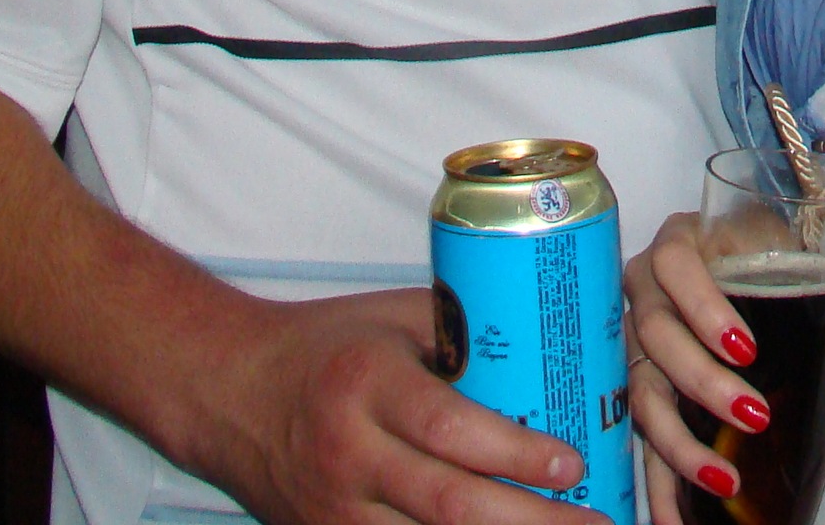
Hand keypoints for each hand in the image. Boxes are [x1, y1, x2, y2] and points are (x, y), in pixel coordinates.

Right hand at [198, 286, 606, 524]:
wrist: (229, 394)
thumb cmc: (324, 347)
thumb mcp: (391, 320)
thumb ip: (463, 337)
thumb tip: (554, 350)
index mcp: (368, 385)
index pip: (448, 428)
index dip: (513, 453)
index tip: (570, 462)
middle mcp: (351, 453)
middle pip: (450, 503)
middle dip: (530, 520)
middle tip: (595, 520)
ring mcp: (337, 510)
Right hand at [624, 213, 824, 524]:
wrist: (727, 248)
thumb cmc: (757, 249)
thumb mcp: (794, 259)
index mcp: (680, 244)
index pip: (675, 267)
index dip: (703, 308)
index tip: (746, 348)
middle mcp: (645, 289)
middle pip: (656, 336)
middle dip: (704, 382)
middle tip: (754, 415)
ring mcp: (633, 337)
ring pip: (642, 391)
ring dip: (679, 442)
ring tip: (724, 478)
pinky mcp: (637, 381)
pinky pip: (637, 432)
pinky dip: (655, 478)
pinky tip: (672, 518)